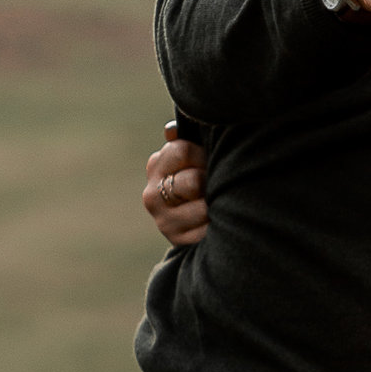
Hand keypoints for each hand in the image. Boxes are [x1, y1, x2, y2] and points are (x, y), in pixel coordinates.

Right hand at [142, 120, 207, 244]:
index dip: (202, 154)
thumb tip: (171, 130)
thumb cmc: (200, 176)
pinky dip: (217, 225)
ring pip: (203, 208)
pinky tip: (216, 221)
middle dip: (210, 181)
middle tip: (215, 183)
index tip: (208, 160)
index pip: (181, 150)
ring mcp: (164, 221)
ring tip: (217, 201)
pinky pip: (208, 230)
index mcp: (155, 166)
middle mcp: (152, 195)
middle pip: (193, 181)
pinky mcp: (178, 241)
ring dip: (217, 203)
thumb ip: (186, 139)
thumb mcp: (192, 155)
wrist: (197, 222)